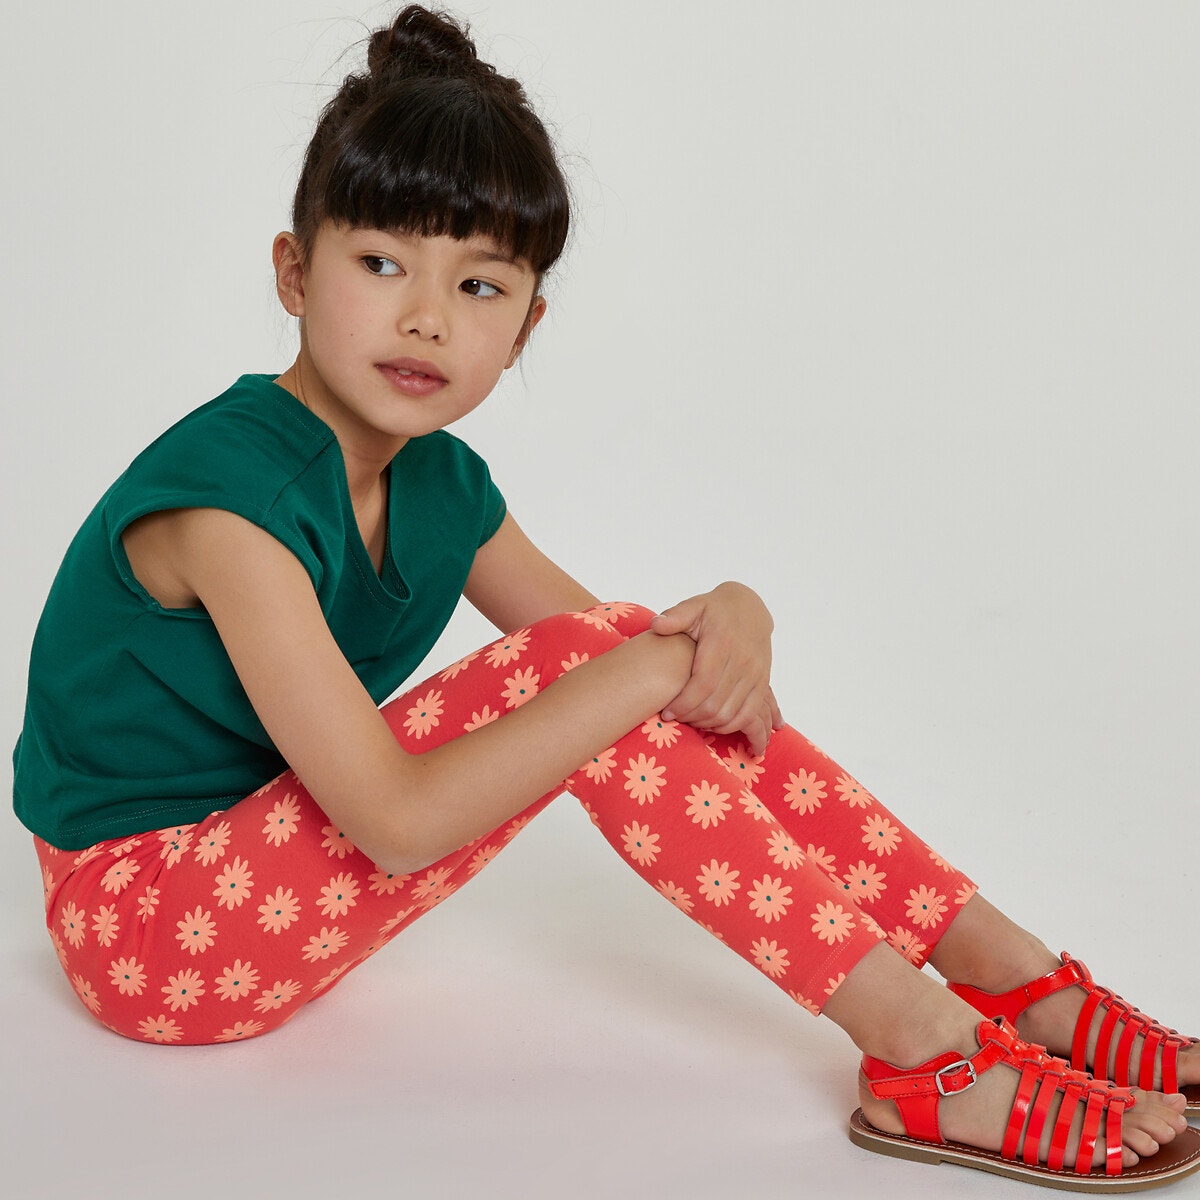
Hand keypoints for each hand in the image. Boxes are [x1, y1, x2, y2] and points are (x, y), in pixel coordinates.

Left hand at [648, 581, 782, 756]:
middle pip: (716, 703)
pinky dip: (731, 725)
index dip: (684, 704)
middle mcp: (742, 660)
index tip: (667, 713)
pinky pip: (750, 713)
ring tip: (692, 721)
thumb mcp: (694, 606)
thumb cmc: (715, 610)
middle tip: (676, 718)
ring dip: (709, 724)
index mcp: (721, 643)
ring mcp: (755, 673)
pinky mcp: (763, 681)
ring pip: (732, 713)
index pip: (702, 684)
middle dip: (692, 717)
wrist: (750, 608)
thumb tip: (656, 624)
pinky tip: (713, 723)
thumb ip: (675, 616)